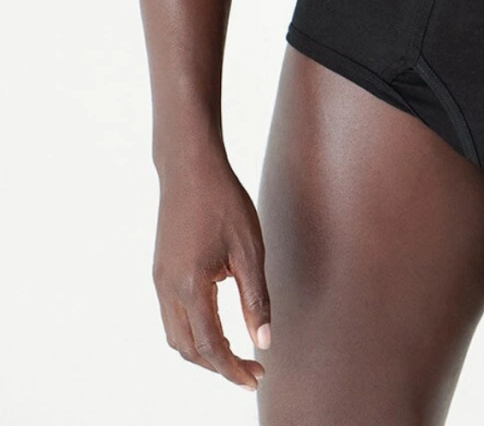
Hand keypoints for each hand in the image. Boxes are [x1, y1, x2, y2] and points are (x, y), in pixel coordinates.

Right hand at [152, 152, 271, 390]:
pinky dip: (192, 333)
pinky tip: (216, 326)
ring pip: (176, 337)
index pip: (211, 347)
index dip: (233, 369)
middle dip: (219, 367)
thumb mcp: (249, 250)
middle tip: (252, 369)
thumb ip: (256, 299)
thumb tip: (263, 342)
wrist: (189, 167)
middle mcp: (168, 289)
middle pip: (189, 350)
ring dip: (203, 353)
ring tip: (235, 354)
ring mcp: (159, 281)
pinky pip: (171, 317)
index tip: (257, 377)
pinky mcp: (160, 271)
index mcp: (190, 287)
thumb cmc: (224, 202)